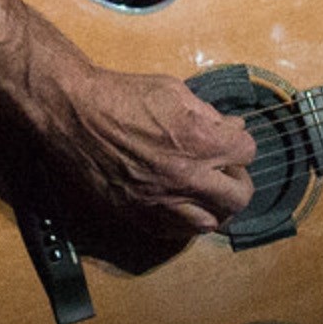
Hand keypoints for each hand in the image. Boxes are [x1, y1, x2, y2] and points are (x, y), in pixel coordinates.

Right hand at [35, 65, 257, 237]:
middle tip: (226, 171)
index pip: (247, 152)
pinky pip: (177, 232)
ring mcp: (163, 201)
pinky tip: (181, 203)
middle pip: (239, 197)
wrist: (75, 115)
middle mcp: (187, 177)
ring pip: (211, 223)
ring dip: (215, 206)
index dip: (240, 144)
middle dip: (239, 181)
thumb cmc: (123, 95)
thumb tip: (232, 127)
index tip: (230, 140)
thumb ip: (208, 114)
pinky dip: (187, 220)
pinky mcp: (139, 215)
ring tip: (206, 191)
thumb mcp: (174, 91)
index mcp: (199, 141)